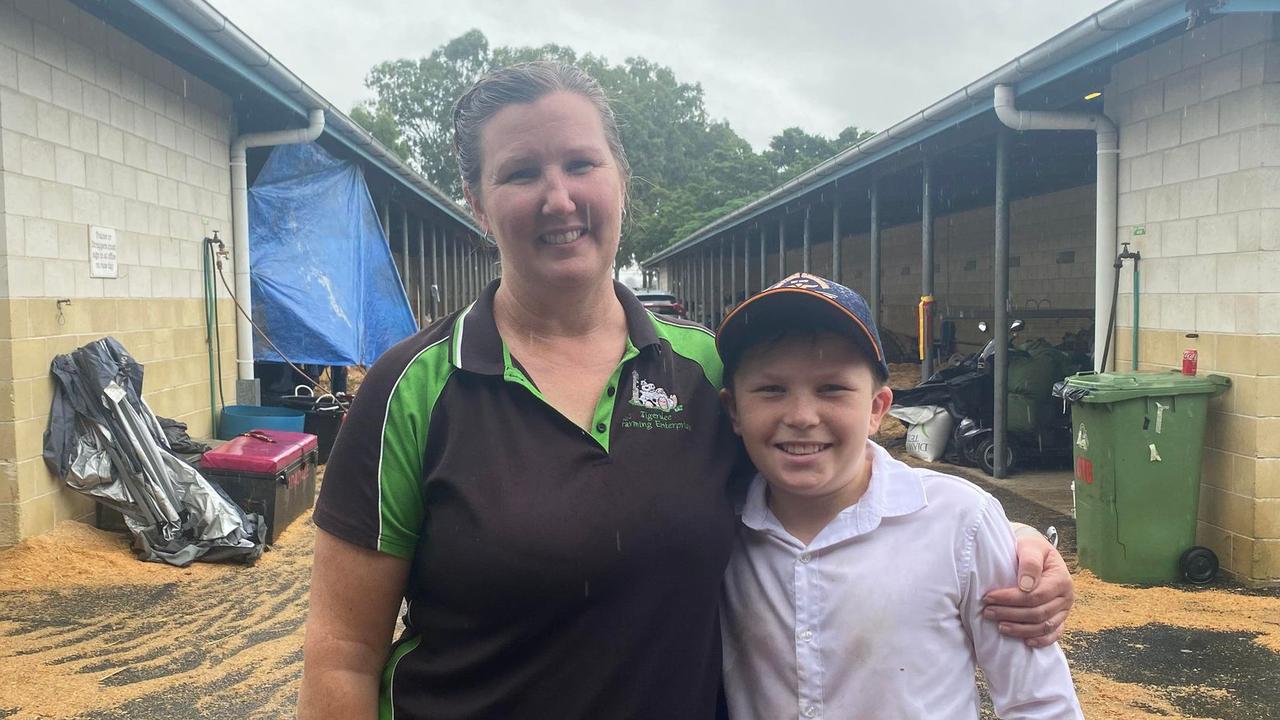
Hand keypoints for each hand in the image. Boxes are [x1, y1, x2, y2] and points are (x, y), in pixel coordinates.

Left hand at [982, 528, 1073, 647]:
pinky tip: (1024, 642)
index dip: (1011, 599)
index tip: (989, 597)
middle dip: (1011, 614)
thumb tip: (1026, 585)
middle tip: (987, 612)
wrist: (1035, 552)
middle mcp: (1066, 597)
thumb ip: (1030, 562)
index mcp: (1061, 579)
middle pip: (1038, 613)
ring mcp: (1064, 610)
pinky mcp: (1060, 618)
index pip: (1035, 595)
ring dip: (1020, 629)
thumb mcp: (1030, 546)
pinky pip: (1054, 634)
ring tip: (999, 626)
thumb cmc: (1030, 548)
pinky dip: (1040, 641)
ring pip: (1044, 626)